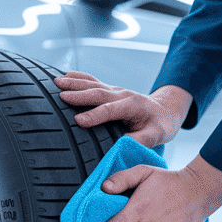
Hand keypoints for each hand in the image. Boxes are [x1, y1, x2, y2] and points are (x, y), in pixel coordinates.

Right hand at [53, 72, 192, 147]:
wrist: (165, 110)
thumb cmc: (159, 125)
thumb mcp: (155, 136)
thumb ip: (138, 141)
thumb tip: (119, 146)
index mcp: (132, 106)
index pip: (110, 110)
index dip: (94, 115)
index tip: (78, 121)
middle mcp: (122, 95)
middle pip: (98, 93)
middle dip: (79, 95)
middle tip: (61, 96)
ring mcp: (114, 91)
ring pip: (93, 85)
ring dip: (74, 83)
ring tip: (56, 82)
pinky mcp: (109, 90)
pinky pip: (92, 81)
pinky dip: (78, 77)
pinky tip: (65, 75)